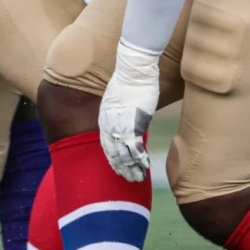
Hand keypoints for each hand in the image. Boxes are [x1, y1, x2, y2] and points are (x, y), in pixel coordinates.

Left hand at [97, 41, 158, 181]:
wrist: (133, 72)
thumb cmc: (127, 82)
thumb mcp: (116, 100)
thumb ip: (117, 113)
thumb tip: (122, 119)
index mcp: (104, 119)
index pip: (105, 144)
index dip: (111, 158)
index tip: (116, 167)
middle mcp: (110, 126)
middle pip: (113, 153)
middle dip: (120, 167)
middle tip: (126, 178)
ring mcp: (121, 127)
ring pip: (124, 154)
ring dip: (131, 167)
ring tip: (136, 178)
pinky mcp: (135, 125)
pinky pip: (136, 148)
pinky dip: (140, 159)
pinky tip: (144, 166)